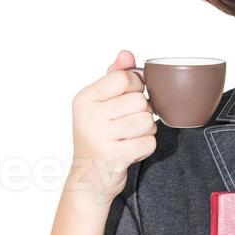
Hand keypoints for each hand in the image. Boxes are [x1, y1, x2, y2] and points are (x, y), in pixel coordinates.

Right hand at [67, 50, 156, 204]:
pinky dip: (145, 148)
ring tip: (128, 138)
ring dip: (145, 132)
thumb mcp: (99, 105)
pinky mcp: (114, 156)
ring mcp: (100, 136)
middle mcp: (89, 115)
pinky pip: (149, 143)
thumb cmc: (97, 138)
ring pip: (147, 122)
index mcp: (85, 98)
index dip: (135, 88)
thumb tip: (126, 53)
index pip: (125, 78)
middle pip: (140, 101)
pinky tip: (130, 151)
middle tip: (127, 126)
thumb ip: (114, 77)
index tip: (125, 102)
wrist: (88, 181)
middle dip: (142, 114)